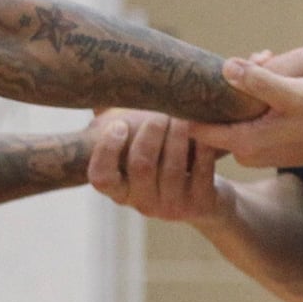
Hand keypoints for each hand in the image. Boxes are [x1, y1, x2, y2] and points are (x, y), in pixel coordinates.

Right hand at [88, 109, 224, 223]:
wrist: (205, 198)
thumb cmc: (161, 163)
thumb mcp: (136, 152)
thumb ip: (116, 128)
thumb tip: (97, 94)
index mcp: (120, 190)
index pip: (101, 177)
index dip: (107, 150)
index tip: (119, 124)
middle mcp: (142, 203)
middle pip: (141, 166)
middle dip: (150, 134)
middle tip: (159, 114)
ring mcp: (171, 207)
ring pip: (172, 168)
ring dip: (176, 136)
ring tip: (181, 116)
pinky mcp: (199, 205)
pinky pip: (201, 172)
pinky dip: (202, 148)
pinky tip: (203, 131)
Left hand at [191, 59, 302, 169]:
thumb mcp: (292, 93)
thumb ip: (259, 82)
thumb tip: (225, 67)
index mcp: (243, 141)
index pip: (195, 127)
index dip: (192, 103)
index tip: (200, 78)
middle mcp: (242, 152)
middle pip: (214, 118)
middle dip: (224, 89)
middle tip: (251, 62)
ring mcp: (252, 152)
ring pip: (230, 117)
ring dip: (239, 93)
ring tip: (264, 63)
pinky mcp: (261, 148)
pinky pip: (243, 122)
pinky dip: (251, 102)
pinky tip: (270, 80)